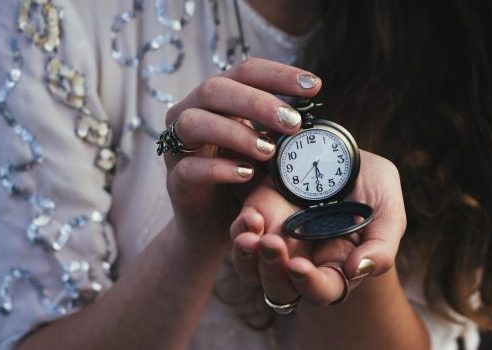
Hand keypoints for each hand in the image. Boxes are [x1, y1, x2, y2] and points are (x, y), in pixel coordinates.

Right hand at [162, 58, 321, 247]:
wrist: (217, 226)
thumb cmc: (245, 180)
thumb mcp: (267, 150)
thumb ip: (281, 130)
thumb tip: (315, 113)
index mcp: (217, 99)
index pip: (245, 71)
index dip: (278, 74)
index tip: (315, 86)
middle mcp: (191, 113)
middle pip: (215, 89)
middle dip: (257, 102)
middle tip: (293, 122)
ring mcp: (178, 146)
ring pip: (194, 122)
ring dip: (236, 133)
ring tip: (269, 151)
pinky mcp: (175, 180)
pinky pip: (190, 167)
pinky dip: (220, 169)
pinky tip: (247, 174)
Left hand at [229, 150, 405, 305]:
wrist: (341, 152)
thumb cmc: (371, 187)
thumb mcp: (388, 211)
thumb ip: (382, 246)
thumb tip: (359, 270)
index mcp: (337, 267)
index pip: (323, 291)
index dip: (311, 285)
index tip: (300, 266)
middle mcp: (304, 261)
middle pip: (281, 290)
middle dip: (272, 272)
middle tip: (271, 244)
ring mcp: (277, 242)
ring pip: (252, 271)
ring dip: (247, 260)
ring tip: (251, 238)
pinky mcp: (258, 218)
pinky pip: (240, 236)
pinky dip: (240, 232)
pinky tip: (251, 218)